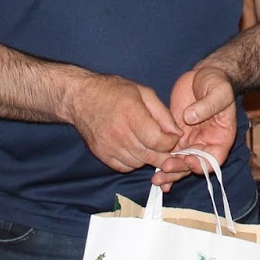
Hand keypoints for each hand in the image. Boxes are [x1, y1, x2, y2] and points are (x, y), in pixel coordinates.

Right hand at [63, 73, 180, 172]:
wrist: (81, 98)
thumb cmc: (114, 91)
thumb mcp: (143, 93)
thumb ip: (163, 113)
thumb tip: (177, 133)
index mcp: (131, 113)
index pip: (157, 140)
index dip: (171, 142)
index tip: (173, 136)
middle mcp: (118, 133)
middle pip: (150, 155)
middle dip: (165, 154)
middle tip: (168, 147)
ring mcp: (108, 146)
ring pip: (139, 163)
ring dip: (149, 157)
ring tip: (151, 145)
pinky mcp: (101, 155)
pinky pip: (125, 167)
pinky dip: (135, 162)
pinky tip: (136, 149)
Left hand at [152, 66, 236, 189]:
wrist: (203, 74)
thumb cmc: (217, 82)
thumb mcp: (219, 91)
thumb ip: (207, 105)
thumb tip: (190, 117)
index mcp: (221, 137)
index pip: (213, 159)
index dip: (201, 164)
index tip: (188, 160)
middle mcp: (206, 143)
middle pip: (193, 165)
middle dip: (180, 170)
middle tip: (165, 169)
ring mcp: (190, 140)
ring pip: (180, 163)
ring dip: (169, 172)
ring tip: (156, 178)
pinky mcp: (176, 135)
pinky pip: (169, 152)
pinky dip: (161, 162)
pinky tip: (152, 169)